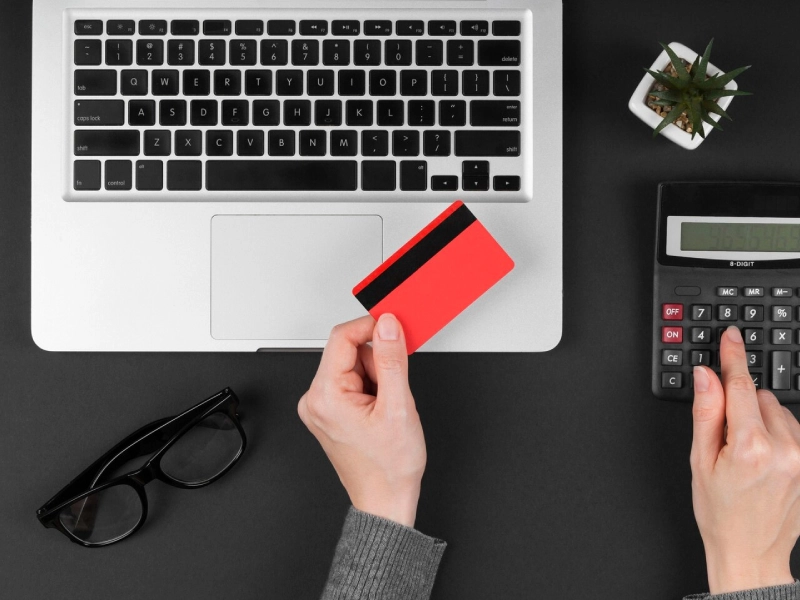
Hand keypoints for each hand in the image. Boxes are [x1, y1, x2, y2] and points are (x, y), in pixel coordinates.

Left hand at [298, 314, 425, 527]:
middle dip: (377, 362)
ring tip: (387, 406)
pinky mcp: (330, 410)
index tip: (394, 328)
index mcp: (325, 396)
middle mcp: (315, 399)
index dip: (371, 327)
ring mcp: (321, 406)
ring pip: (353, 365)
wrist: (386, 499)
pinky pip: (352, 381)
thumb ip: (392, 359)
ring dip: (376, 376)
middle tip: (394, 389)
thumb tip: (387, 326)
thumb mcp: (398, 406)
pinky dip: (371, 387)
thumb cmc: (388, 467)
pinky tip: (380, 409)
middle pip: (348, 351)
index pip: (342, 337)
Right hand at [691, 326, 799, 593]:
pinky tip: (763, 458)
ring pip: (778, 411)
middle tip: (724, 437)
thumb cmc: (720, 511)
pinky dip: (776, 433)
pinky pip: (793, 428)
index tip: (732, 337)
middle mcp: (785, 449)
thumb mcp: (699, 460)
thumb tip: (706, 377)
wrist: (749, 550)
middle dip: (741, 404)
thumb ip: (706, 412)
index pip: (742, 387)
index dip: (733, 358)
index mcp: (751, 447)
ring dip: (760, 419)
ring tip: (744, 453)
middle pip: (760, 396)